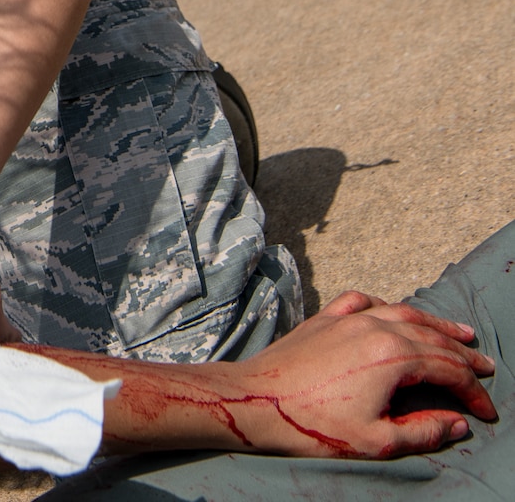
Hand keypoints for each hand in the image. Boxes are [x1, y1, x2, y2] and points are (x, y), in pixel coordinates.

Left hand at [227, 292, 496, 457]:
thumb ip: (423, 432)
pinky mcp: (323, 319)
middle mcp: (374, 329)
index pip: (448, 370)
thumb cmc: (311, 424)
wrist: (254, 400)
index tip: (485, 412)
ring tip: (459, 332)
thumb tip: (457, 423)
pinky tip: (393, 312)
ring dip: (435, 324)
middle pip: (432, 337)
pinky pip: (362, 302)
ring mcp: (347, 320)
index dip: (472, 392)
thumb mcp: (375, 440)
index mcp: (392, 357)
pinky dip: (385, 305)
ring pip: (403, 313)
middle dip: (464, 355)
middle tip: (486, 367)